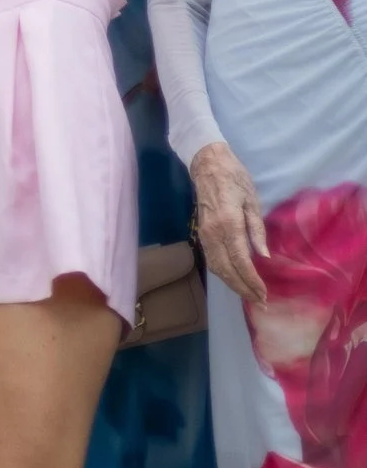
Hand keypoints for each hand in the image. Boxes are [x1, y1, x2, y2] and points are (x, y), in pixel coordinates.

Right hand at [191, 141, 270, 303]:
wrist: (207, 165)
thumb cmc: (235, 180)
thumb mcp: (252, 202)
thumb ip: (257, 230)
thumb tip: (263, 257)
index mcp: (229, 224)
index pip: (240, 261)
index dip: (252, 280)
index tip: (265, 294)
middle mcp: (213, 233)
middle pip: (226, 269)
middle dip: (242, 288)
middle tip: (260, 302)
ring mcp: (204, 234)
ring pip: (216, 267)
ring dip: (232, 284)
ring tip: (250, 295)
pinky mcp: (201, 233)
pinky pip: (212, 259)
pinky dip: (224, 273)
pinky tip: (235, 278)